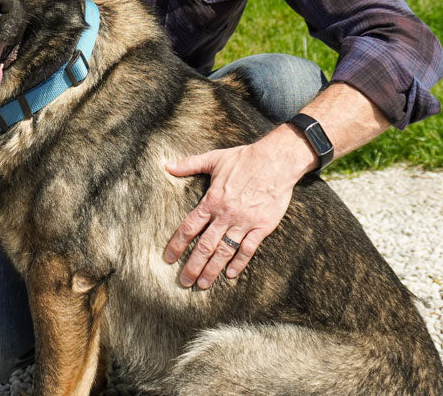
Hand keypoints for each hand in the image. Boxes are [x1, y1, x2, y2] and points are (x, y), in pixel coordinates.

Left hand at [163, 140, 296, 288]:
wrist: (276, 161)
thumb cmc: (244, 159)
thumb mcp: (214, 158)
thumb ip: (190, 164)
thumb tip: (167, 165)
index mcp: (212, 200)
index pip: (189, 226)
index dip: (177, 244)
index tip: (169, 258)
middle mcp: (226, 215)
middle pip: (205, 245)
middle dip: (193, 265)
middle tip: (184, 281)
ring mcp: (244, 222)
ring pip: (224, 251)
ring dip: (212, 269)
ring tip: (203, 284)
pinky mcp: (262, 226)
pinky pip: (248, 249)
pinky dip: (239, 263)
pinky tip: (230, 274)